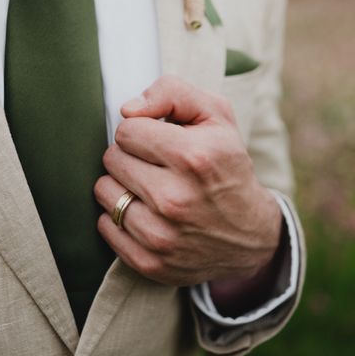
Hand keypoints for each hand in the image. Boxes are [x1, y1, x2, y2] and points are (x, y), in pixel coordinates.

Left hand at [94, 76, 281, 307]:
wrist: (250, 234)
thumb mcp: (216, 116)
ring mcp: (161, 236)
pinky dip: (118, 216)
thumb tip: (128, 109)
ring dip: (121, 185)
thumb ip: (172, 93)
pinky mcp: (150, 263)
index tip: (158, 141)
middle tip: (155, 165)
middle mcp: (175, 199)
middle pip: (112, 159)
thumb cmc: (227, 166)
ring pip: (104, 191)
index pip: (127, 131)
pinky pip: (105, 226)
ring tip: (149, 188)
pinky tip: (145, 212)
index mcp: (193, 157)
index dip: (141, 132)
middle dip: (130, 156)